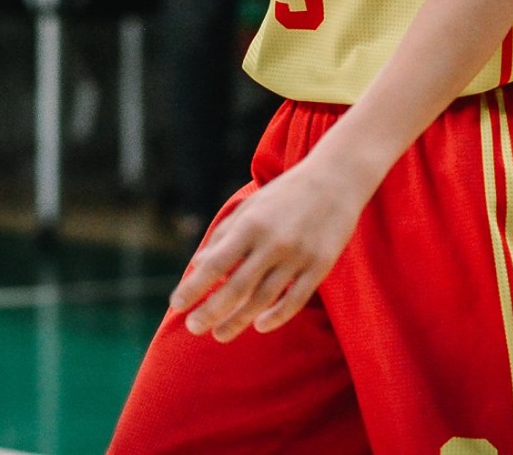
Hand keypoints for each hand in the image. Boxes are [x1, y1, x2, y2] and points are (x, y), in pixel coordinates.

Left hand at [167, 155, 368, 342]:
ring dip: (238, 320)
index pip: (215, 263)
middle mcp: (273, 242)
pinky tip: (259, 325)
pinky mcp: (320, 266)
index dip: (194, 286)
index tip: (176, 304)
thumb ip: (224, 234)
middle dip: (210, 311)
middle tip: (192, 327)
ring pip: (263, 299)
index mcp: (251, 224)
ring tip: (219, 334)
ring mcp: (298, 256)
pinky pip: (295, 300)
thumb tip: (197, 265)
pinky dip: (276, 317)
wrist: (336, 179)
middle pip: (236, 287)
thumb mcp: (251, 205)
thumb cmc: (286, 193)